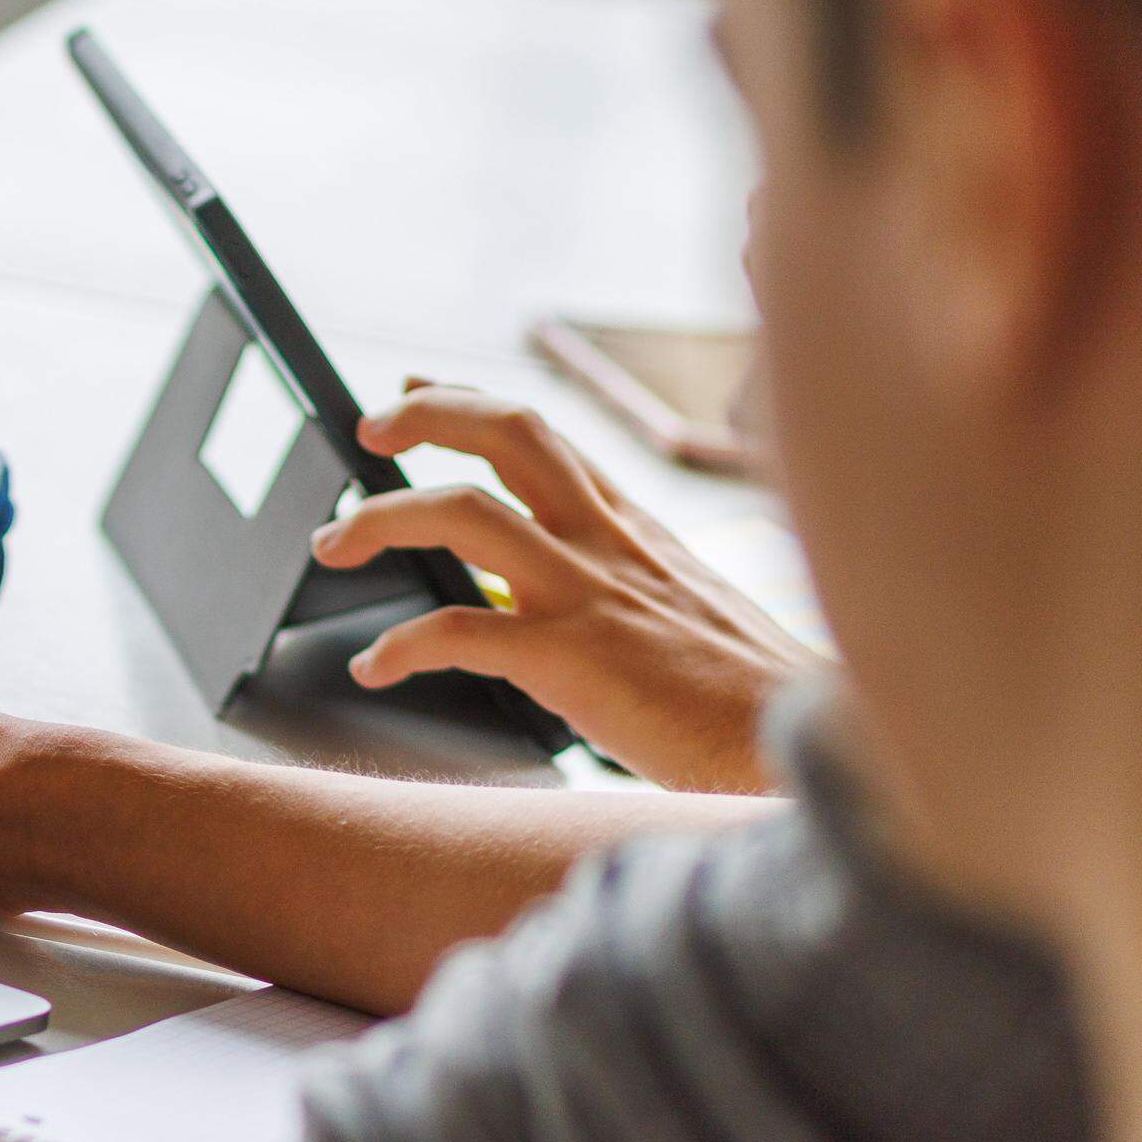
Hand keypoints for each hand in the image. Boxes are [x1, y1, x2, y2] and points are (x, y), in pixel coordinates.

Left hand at [322, 383, 825, 792]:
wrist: (807, 751)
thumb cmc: (757, 704)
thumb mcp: (700, 618)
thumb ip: (640, 596)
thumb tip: (594, 611)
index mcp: (640, 532)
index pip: (548, 439)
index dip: (472, 406)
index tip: (415, 390)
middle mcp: (612, 545)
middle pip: (508, 434)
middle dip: (427, 416)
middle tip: (367, 428)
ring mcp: (591, 597)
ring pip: (463, 516)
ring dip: (382, 518)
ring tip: (334, 542)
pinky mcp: (575, 662)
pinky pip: (461, 633)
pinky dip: (401, 647)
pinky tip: (375, 668)